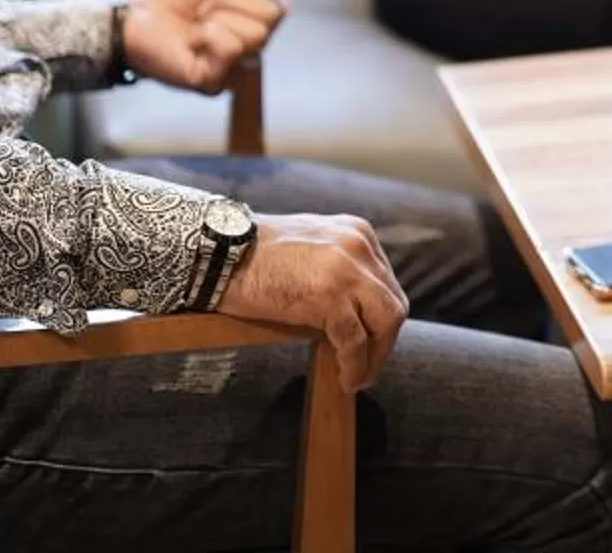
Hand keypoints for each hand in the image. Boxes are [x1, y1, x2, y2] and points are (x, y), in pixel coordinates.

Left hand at [124, 0, 286, 92]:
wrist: (135, 19)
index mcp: (251, 22)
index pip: (279, 6)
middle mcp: (247, 47)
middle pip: (270, 19)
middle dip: (232, 2)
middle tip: (204, 9)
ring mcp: (232, 67)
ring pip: (254, 35)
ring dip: (218, 19)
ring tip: (196, 26)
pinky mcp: (214, 82)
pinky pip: (231, 49)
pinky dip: (210, 36)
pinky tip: (193, 42)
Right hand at [215, 211, 410, 393]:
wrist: (219, 253)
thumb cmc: (255, 256)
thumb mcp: (311, 248)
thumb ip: (338, 268)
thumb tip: (353, 311)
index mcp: (357, 232)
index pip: (386, 282)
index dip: (381, 318)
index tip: (372, 341)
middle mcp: (359, 246)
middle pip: (392, 302)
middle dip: (384, 340)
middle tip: (368, 366)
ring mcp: (347, 269)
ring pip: (385, 321)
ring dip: (375, 356)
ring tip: (358, 378)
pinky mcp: (329, 294)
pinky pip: (354, 339)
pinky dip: (355, 365)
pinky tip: (345, 380)